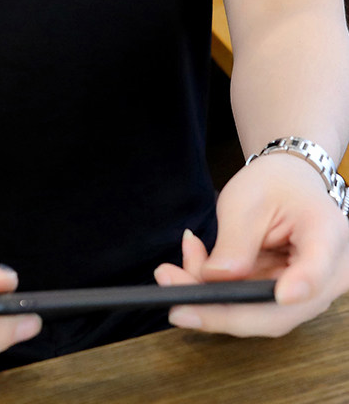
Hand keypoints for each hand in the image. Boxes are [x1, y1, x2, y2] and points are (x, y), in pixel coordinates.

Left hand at [154, 155, 348, 335]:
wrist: (289, 183)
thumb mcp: (246, 200)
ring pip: (258, 315)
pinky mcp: (286, 301)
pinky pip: (248, 307)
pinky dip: (215, 293)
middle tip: (170, 290)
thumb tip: (215, 280)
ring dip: (208, 300)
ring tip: (171, 272)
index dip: (302, 285)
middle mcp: (328, 274)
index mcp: (327, 234)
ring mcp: (308, 293)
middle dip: (218, 308)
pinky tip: (192, 264)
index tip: (282, 295)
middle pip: (279, 310)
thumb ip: (235, 242)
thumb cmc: (273, 184)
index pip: (319, 266)